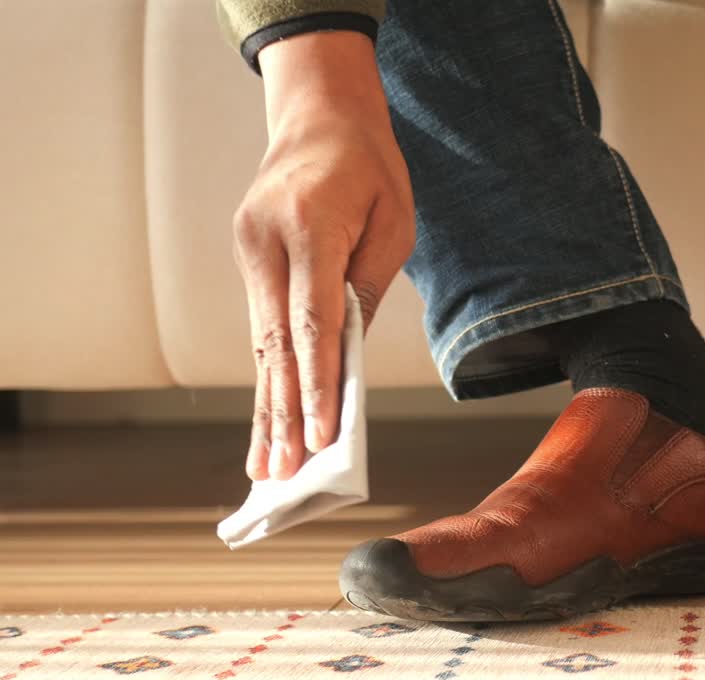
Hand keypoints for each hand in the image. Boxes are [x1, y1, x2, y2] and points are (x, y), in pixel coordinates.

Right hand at [232, 32, 413, 479]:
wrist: (319, 113)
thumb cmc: (371, 168)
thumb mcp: (394, 223)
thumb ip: (367, 289)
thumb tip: (346, 358)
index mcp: (310, 228)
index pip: (315, 324)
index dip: (317, 386)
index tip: (323, 439)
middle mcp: (266, 244)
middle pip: (277, 345)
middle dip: (283, 416)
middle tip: (282, 478)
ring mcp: (249, 252)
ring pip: (260, 344)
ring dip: (265, 407)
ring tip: (265, 468)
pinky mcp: (247, 259)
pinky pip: (260, 328)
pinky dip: (266, 375)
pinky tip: (267, 419)